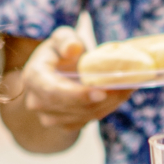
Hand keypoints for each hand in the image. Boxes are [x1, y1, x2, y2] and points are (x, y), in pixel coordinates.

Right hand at [7, 28, 129, 134]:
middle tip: (127, 85)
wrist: (52, 76)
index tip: (101, 91)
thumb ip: (65, 39)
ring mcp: (50, 117)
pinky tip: (122, 93)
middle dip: (103, 98)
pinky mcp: (65, 125)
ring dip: (111, 102)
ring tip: (130, 86)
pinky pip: (90, 119)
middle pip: (74, 107)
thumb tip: (73, 49)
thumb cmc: (59, 53)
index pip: (53, 92)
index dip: (77, 95)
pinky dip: (109, 107)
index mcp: (34, 77)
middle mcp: (38, 102)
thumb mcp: (60, 38)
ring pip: (86, 115)